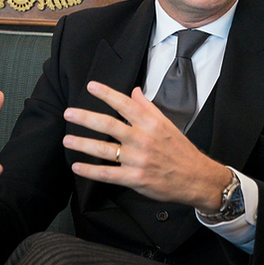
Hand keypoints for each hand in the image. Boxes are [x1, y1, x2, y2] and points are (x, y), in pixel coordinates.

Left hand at [63, 81, 231, 211]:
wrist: (196, 177)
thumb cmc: (181, 150)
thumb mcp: (167, 124)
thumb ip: (148, 108)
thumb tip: (135, 92)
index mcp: (151, 123)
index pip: (125, 104)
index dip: (107, 94)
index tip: (91, 86)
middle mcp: (143, 139)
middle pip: (109, 125)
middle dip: (86, 117)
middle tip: (69, 113)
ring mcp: (137, 160)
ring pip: (104, 150)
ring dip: (83, 143)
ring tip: (68, 139)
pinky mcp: (135, 178)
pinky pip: (108, 174)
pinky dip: (90, 171)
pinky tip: (77, 166)